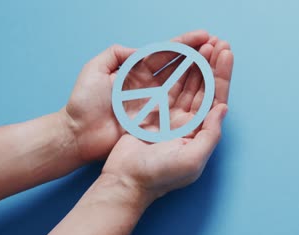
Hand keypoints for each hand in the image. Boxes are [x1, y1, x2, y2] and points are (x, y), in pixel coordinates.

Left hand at [62, 30, 212, 161]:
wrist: (79, 134)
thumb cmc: (84, 103)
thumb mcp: (94, 70)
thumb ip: (116, 55)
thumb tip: (140, 51)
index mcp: (137, 70)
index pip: (166, 53)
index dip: (186, 43)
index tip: (204, 36)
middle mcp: (150, 84)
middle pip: (180, 66)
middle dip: (200, 55)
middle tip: (219, 46)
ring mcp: (156, 102)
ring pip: (184, 83)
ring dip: (202, 71)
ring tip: (219, 60)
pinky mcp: (157, 119)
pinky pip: (180, 105)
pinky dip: (196, 95)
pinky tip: (210, 86)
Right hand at [102, 37, 233, 202]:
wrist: (125, 180)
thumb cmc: (159, 175)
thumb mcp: (192, 160)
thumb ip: (211, 134)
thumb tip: (222, 109)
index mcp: (200, 134)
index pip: (216, 100)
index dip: (222, 77)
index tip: (226, 54)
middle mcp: (189, 124)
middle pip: (204, 89)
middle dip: (212, 66)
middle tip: (218, 43)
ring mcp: (171, 118)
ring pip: (187, 86)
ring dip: (197, 65)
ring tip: (204, 45)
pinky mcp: (153, 113)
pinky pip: (167, 88)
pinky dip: (175, 72)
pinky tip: (181, 57)